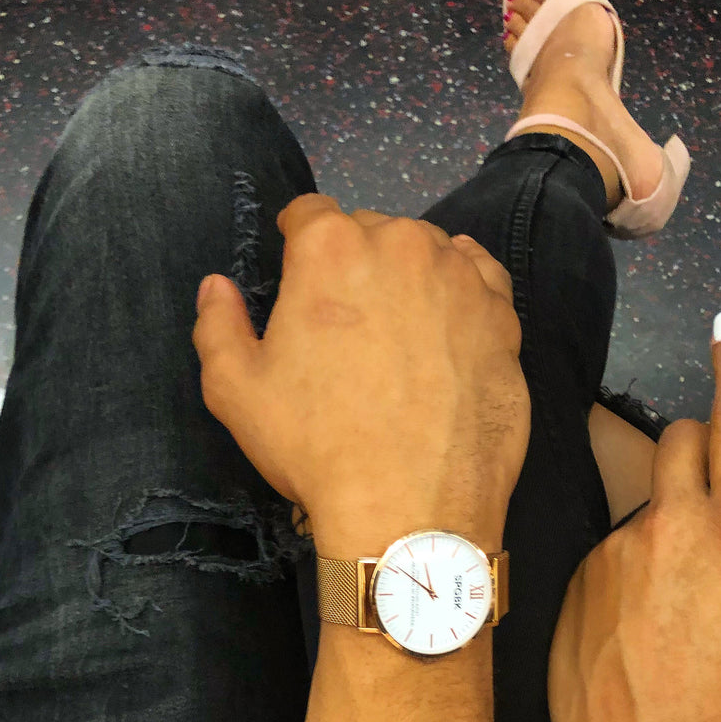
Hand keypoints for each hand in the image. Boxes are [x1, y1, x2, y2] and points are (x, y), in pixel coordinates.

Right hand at [192, 193, 529, 556]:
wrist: (412, 508)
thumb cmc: (316, 446)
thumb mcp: (235, 390)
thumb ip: (217, 324)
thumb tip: (216, 286)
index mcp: (331, 248)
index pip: (309, 213)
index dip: (297, 241)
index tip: (298, 273)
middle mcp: (402, 244)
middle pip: (369, 231)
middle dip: (353, 264)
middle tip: (345, 324)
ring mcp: (462, 278)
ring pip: (426, 253)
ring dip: (407, 276)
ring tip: (397, 334)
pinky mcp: (504, 317)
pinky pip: (478, 279)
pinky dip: (459, 291)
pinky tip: (445, 328)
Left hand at [548, 317, 720, 721]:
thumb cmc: (716, 711)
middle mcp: (675, 527)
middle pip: (680, 438)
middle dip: (696, 444)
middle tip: (709, 483)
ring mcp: (618, 543)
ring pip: (641, 491)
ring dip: (663, 510)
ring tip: (672, 581)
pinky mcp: (581, 566)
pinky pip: (609, 537)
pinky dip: (627, 554)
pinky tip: (635, 607)